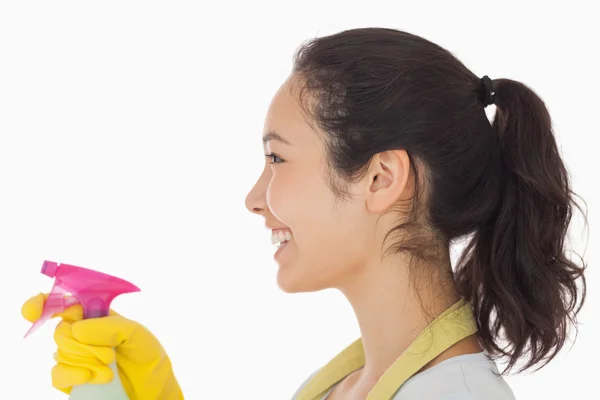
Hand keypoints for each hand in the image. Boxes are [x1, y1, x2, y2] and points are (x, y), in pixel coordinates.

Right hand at [22, 293, 183, 398]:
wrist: (151, 389)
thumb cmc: (146, 355)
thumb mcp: (136, 333)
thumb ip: (111, 326)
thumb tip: (76, 329)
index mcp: (95, 316)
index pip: (63, 303)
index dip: (43, 303)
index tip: (33, 313)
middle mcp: (81, 334)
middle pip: (61, 331)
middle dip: (84, 343)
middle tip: (110, 354)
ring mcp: (74, 356)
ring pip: (60, 352)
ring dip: (86, 360)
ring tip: (110, 368)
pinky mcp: (70, 379)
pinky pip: (58, 374)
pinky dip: (74, 375)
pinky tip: (92, 377)